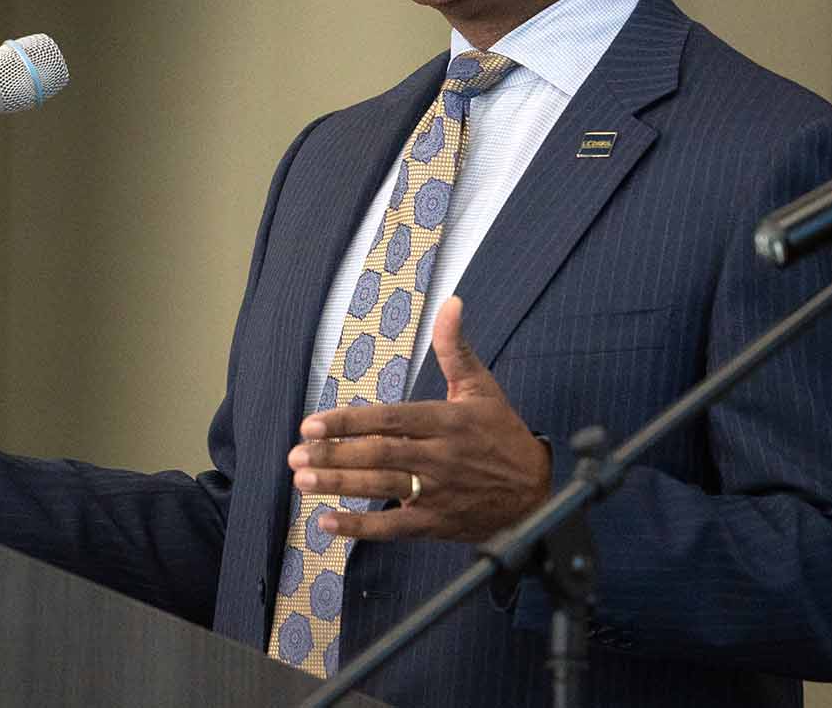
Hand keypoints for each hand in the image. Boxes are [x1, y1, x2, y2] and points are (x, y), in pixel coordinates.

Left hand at [287, 295, 551, 541]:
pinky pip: (393, 528)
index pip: (390, 420)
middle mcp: (439, 457)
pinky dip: (360, 528)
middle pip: (379, 455)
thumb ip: (455, 348)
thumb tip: (452, 303)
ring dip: (339, 485)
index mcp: (446, 421)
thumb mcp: (481, 388)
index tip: (312, 423)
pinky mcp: (436, 524)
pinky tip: (327, 523)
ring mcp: (437, 493)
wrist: (535, 494)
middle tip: (296, 455)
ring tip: (302, 481)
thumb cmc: (502, 434)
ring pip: (381, 488)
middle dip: (334, 455)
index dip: (349, 423)